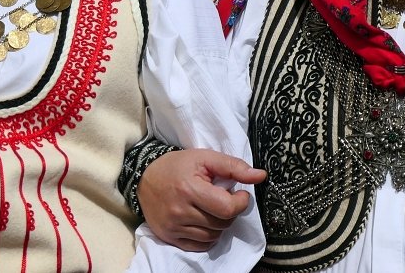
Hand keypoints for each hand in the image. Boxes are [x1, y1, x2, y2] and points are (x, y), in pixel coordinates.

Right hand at [138, 148, 265, 251]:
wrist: (144, 176)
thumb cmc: (177, 166)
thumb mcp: (204, 158)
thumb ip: (233, 166)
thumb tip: (260, 176)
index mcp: (189, 189)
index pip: (228, 208)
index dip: (240, 202)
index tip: (239, 194)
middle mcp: (180, 211)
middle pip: (222, 223)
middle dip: (229, 212)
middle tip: (221, 199)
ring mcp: (173, 226)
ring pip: (213, 236)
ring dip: (218, 224)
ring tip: (210, 209)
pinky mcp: (169, 236)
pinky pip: (200, 245)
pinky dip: (207, 236)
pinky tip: (203, 222)